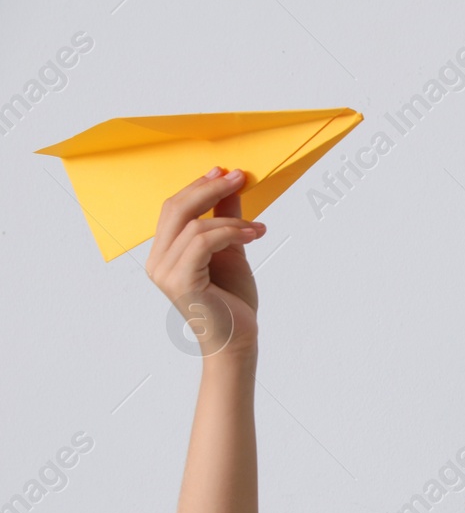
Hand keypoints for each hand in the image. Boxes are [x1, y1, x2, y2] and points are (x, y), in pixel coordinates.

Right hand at [146, 167, 266, 356]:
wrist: (238, 341)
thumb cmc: (232, 302)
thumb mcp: (231, 252)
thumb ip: (226, 221)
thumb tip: (230, 187)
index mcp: (165, 252)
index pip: (174, 208)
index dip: (198, 186)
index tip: (225, 171)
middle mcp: (158, 260)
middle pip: (175, 208)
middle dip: (208, 188)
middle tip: (239, 177)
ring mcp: (165, 271)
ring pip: (192, 225)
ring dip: (231, 219)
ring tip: (259, 228)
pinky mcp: (180, 281)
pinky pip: (202, 243)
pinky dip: (230, 233)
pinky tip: (254, 235)